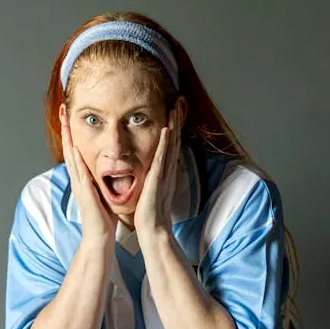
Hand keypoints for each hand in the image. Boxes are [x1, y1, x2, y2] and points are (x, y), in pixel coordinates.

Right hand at [60, 108, 117, 244]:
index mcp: (82, 177)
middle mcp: (78, 178)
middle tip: (62, 109)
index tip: (70, 115)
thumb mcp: (102, 191)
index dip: (72, 132)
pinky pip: (80, 173)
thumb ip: (100, 178)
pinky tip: (76, 149)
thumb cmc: (103, 216)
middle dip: (65, 128)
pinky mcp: (85, 193)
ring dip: (68, 139)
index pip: (75, 150)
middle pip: (69, 148)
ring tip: (65, 121)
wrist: (98, 236)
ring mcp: (79, 185)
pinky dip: (77, 160)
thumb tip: (105, 168)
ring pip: (71, 156)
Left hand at [134, 105, 182, 239]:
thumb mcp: (151, 188)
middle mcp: (168, 169)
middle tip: (180, 100)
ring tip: (175, 107)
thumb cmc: (149, 211)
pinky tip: (167, 130)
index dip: (174, 126)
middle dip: (177, 119)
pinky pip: (162, 158)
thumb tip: (150, 168)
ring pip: (171, 144)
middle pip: (175, 139)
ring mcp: (164, 173)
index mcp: (165, 171)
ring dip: (174, 125)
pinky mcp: (158, 179)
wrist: (153, 228)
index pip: (170, 144)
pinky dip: (166, 143)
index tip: (174, 110)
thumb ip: (152, 176)